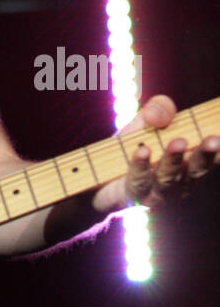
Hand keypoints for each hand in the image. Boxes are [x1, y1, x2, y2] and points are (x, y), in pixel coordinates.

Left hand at [92, 94, 219, 215]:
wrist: (98, 173)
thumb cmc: (131, 146)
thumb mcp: (146, 122)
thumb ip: (158, 110)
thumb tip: (160, 115)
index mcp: (187, 166)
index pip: (208, 160)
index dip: (218, 152)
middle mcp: (178, 184)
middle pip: (195, 171)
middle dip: (204, 155)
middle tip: (213, 140)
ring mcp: (156, 194)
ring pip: (168, 179)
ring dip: (174, 160)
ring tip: (179, 142)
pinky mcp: (132, 195)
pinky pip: (138, 181)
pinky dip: (140, 165)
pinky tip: (142, 151)